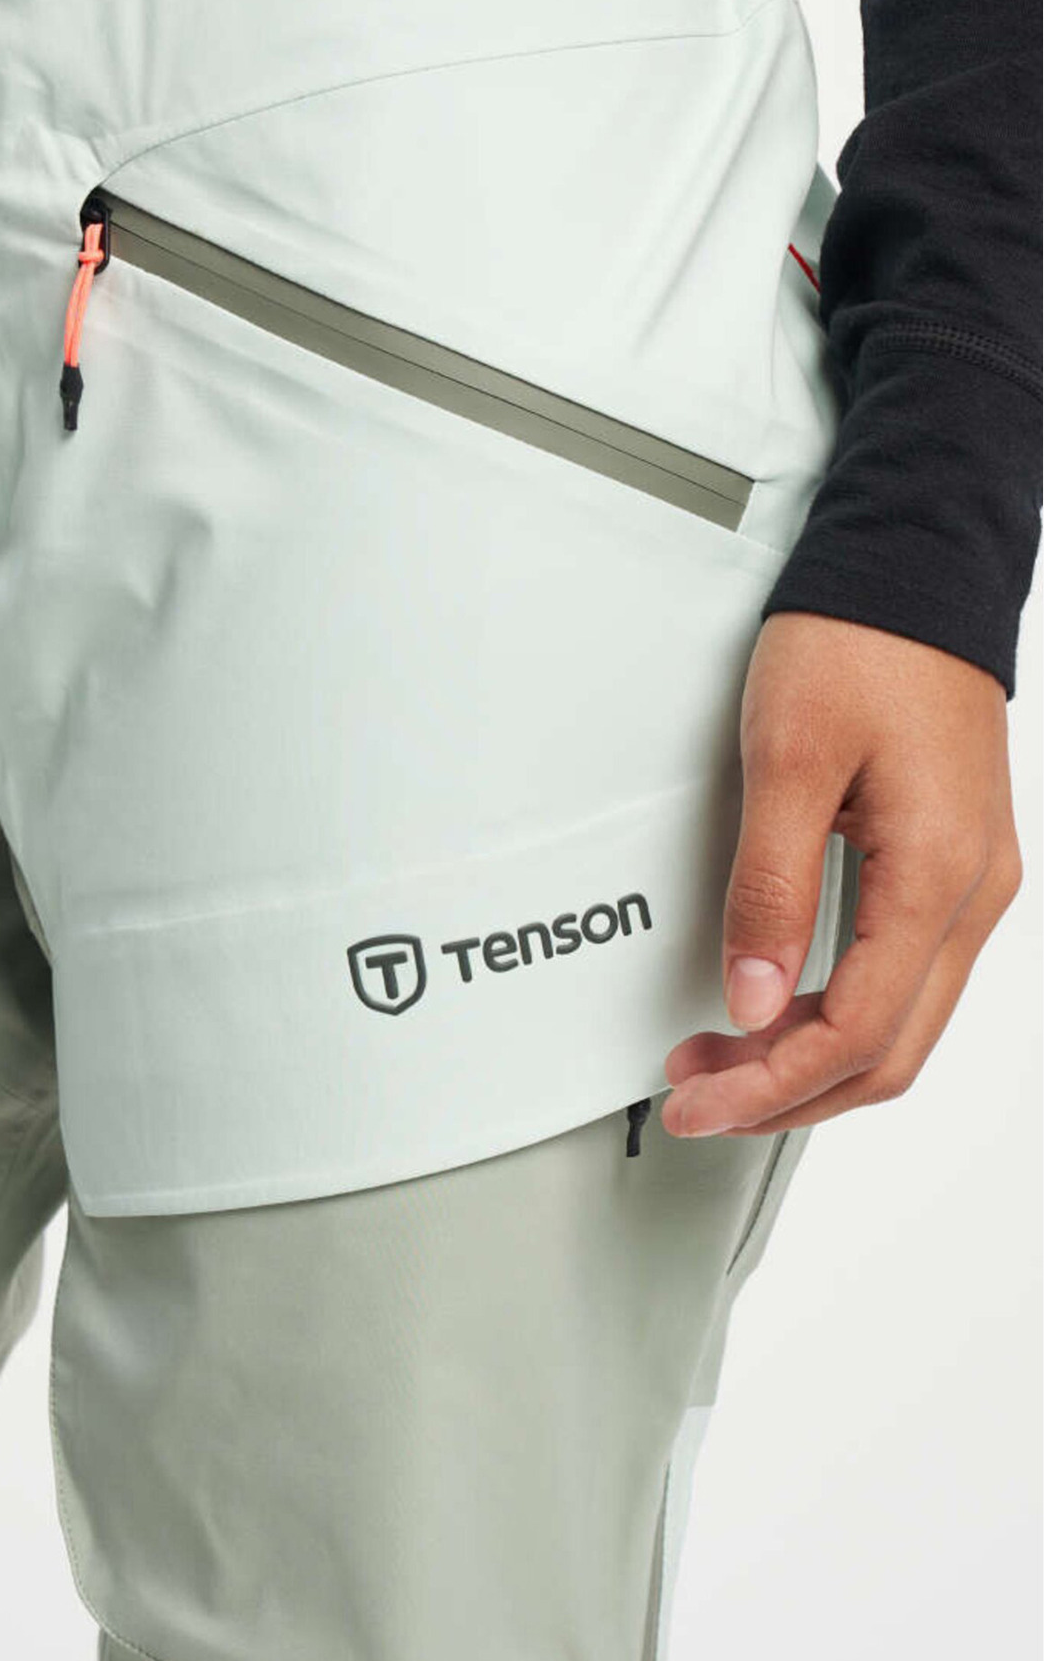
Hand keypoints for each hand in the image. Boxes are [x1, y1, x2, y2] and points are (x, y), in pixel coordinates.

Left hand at [662, 611, 1022, 1138]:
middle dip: (787, 1092)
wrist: (909, 570)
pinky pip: (900, 975)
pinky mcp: (948, 864)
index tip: (702, 1098)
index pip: (858, 1033)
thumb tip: (749, 997)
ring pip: (899, 1022)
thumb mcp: (787, 760)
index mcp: (936, 876)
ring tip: (723, 1057)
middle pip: (887, 1052)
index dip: (773, 1084)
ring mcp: (968, 883)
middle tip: (699, 1095)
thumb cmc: (858, 642)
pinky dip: (837, 1012)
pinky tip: (778, 1009)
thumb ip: (769, 888)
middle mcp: (970, 895)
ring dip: (810, 1058)